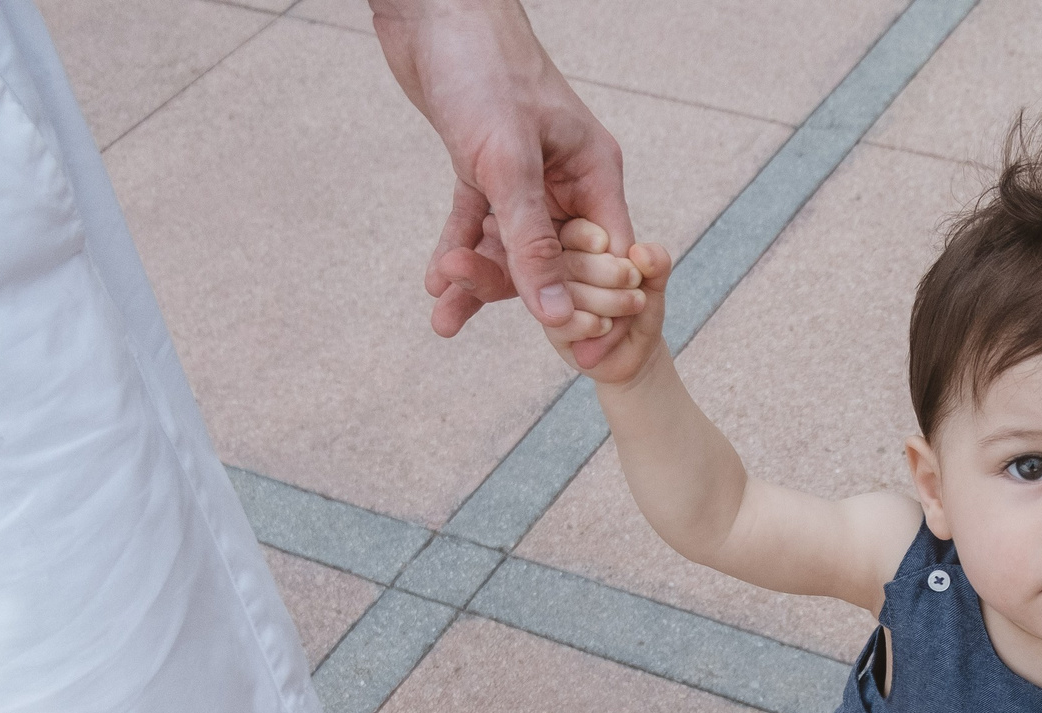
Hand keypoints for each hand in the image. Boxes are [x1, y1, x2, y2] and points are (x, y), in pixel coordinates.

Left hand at [368, 0, 633, 340]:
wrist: (432, 12)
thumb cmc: (482, 68)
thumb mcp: (508, 162)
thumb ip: (530, 240)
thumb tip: (552, 312)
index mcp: (594, 173)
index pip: (608, 258)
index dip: (591, 304)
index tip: (570, 349)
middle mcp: (566, 179)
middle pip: (556, 260)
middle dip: (519, 294)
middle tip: (469, 312)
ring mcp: (526, 176)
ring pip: (512, 247)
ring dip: (478, 278)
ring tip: (442, 309)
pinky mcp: (484, 168)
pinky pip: (478, 225)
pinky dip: (458, 250)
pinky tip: (435, 282)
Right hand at [539, 219, 668, 382]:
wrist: (636, 349)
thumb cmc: (640, 307)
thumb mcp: (654, 281)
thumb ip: (656, 261)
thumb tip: (639, 252)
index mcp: (578, 246)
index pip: (574, 231)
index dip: (598, 240)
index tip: (626, 258)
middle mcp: (559, 269)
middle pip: (570, 261)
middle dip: (612, 273)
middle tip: (636, 285)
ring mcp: (550, 298)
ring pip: (567, 292)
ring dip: (607, 301)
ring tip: (633, 306)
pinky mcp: (551, 327)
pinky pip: (562, 321)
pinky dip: (591, 324)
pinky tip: (607, 327)